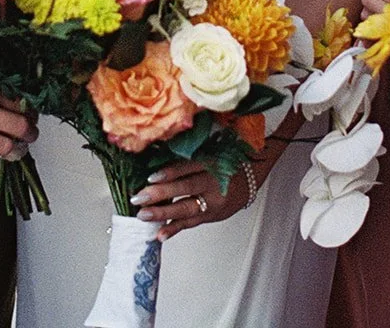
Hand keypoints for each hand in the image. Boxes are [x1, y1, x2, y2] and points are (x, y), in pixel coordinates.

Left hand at [130, 160, 253, 241]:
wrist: (250, 180)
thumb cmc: (224, 164)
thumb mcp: (210, 154)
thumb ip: (188, 160)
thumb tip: (156, 164)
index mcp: (211, 163)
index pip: (189, 168)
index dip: (171, 172)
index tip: (150, 177)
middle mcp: (213, 182)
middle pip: (186, 188)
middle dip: (160, 194)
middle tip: (138, 198)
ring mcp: (213, 201)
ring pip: (187, 208)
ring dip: (163, 213)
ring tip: (143, 216)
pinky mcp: (212, 215)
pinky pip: (191, 223)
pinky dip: (175, 229)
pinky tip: (160, 234)